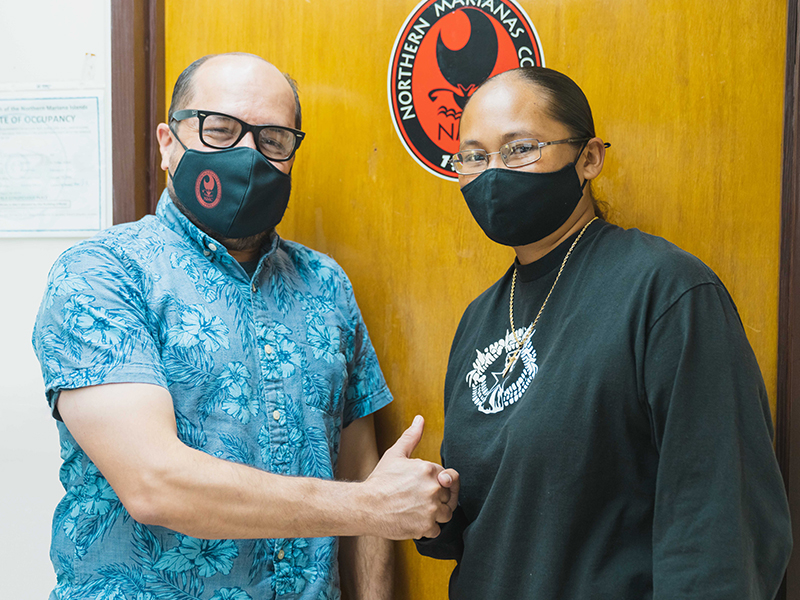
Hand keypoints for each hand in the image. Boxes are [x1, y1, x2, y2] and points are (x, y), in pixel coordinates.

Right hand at [362, 415, 454, 539]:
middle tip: (421, 498)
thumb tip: (420, 419)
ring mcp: (431, 509)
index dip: (442, 481)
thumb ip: (411, 436)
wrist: (366, 506)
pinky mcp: (426, 527)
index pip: (450, 477)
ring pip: (446, 513)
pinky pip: (436, 530)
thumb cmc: (380, 481)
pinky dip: (427, 527)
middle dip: (439, 497)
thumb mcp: (395, 454)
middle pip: (449, 496)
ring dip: (436, 513)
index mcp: (429, 469)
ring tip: (419, 509)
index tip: (431, 485)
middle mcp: (434, 489)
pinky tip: (414, 519)